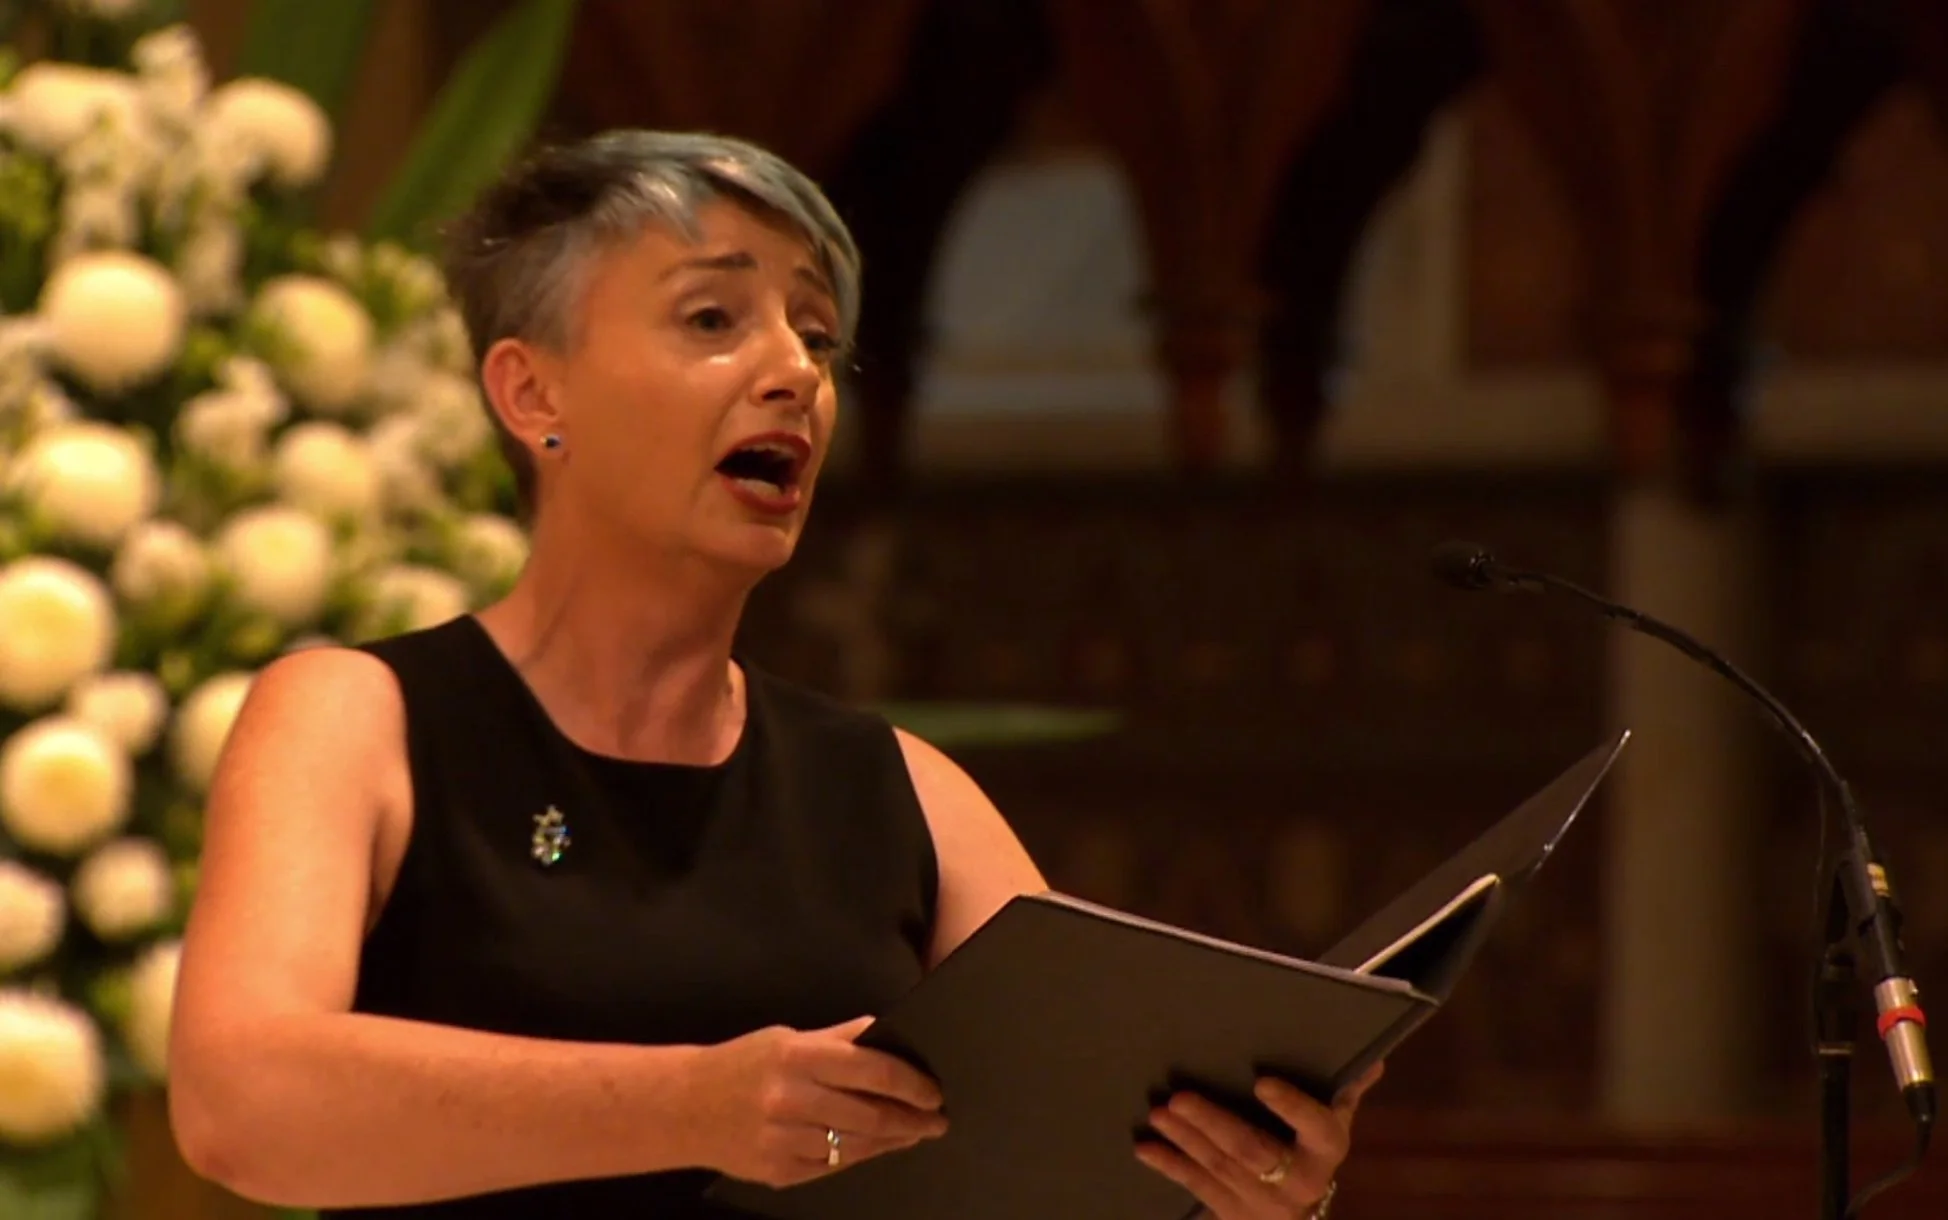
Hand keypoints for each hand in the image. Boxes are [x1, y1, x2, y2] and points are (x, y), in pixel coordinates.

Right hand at [687, 1016, 948, 1186]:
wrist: (682, 1107)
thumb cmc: (741, 1064)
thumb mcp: (787, 1038)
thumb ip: (839, 1039)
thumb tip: (887, 1033)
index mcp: (798, 1058)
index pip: (872, 1070)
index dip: (911, 1083)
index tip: (934, 1091)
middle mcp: (792, 1100)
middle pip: (870, 1114)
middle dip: (911, 1119)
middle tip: (936, 1119)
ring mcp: (784, 1140)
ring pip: (855, 1146)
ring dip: (892, 1141)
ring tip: (914, 1133)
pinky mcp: (777, 1171)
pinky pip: (831, 1167)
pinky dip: (859, 1157)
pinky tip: (875, 1148)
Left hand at [1136, 1062, 1383, 1218]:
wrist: (1303, 1213)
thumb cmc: (1313, 1148)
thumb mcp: (1334, 1118)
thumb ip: (1345, 1087)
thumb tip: (1373, 1056)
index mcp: (1328, 1149)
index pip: (1316, 1127)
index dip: (1292, 1107)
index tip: (1262, 1082)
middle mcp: (1300, 1183)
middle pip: (1253, 1152)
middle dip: (1214, 1124)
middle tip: (1180, 1097)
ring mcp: (1265, 1206)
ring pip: (1221, 1170)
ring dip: (1185, 1142)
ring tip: (1159, 1113)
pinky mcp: (1234, 1217)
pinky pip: (1199, 1191)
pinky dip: (1170, 1167)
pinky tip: (1146, 1148)